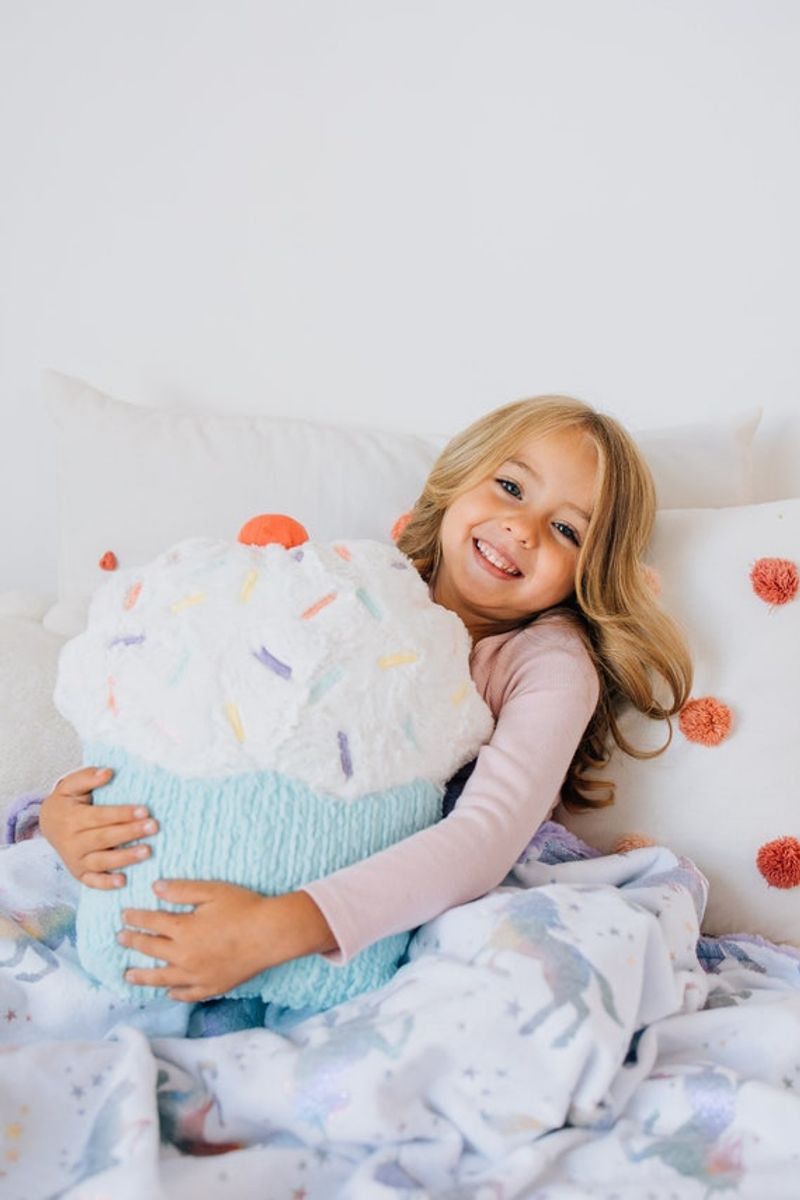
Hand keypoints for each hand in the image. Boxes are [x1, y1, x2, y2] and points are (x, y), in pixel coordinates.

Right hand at [39, 767, 157, 888]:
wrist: (49, 824)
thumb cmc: (68, 802)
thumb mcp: (71, 785)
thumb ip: (88, 777)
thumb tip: (108, 772)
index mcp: (72, 819)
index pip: (100, 816)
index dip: (122, 813)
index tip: (144, 809)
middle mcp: (72, 842)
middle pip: (104, 838)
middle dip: (130, 833)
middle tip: (153, 827)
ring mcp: (75, 860)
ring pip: (101, 861)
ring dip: (125, 858)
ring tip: (147, 851)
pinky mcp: (79, 873)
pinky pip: (92, 882)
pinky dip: (106, 884)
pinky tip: (124, 881)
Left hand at [117, 881, 336, 1001]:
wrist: (271, 934)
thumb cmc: (244, 908)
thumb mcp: (212, 891)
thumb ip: (182, 890)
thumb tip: (155, 888)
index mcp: (184, 930)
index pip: (152, 922)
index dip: (136, 918)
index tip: (124, 915)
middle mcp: (185, 956)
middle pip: (152, 950)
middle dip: (133, 943)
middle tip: (121, 939)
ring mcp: (198, 975)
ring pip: (162, 978)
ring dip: (143, 976)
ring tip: (129, 976)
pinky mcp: (212, 986)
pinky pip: (187, 994)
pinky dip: (175, 993)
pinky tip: (168, 991)